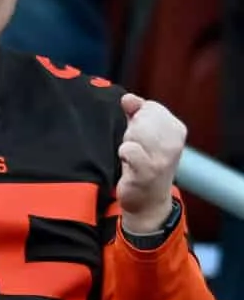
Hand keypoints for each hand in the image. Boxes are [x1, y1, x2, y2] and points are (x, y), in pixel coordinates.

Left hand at [117, 93, 184, 235]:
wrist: (147, 201)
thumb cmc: (143, 165)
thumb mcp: (143, 136)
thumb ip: (136, 113)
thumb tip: (127, 98)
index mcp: (177, 129)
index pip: (150, 107)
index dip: (137, 120)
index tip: (141, 137)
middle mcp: (175, 142)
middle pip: (141, 118)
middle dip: (131, 132)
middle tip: (134, 149)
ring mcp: (163, 157)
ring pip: (134, 131)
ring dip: (126, 143)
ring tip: (132, 157)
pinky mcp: (149, 170)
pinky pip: (128, 150)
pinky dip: (123, 154)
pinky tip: (127, 164)